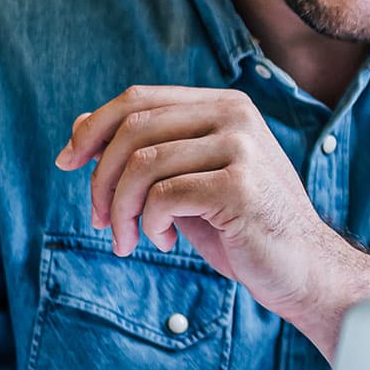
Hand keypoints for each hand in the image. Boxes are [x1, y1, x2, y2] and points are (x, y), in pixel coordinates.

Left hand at [53, 85, 369, 358]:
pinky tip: (163, 241)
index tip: (67, 162)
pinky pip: (164, 196)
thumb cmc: (241, 228)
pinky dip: (149, 224)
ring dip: (120, 209)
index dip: (93, 128)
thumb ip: (146, 151)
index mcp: (223, 105)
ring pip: (142, 164)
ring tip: (128, 239)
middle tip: (99, 220)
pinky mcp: (239, 187)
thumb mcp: (187, 181)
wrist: (302, 270)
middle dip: (101, 178)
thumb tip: (80, 126)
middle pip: (133, 128)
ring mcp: (241, 148)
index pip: (138, 99)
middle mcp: (234, 116)